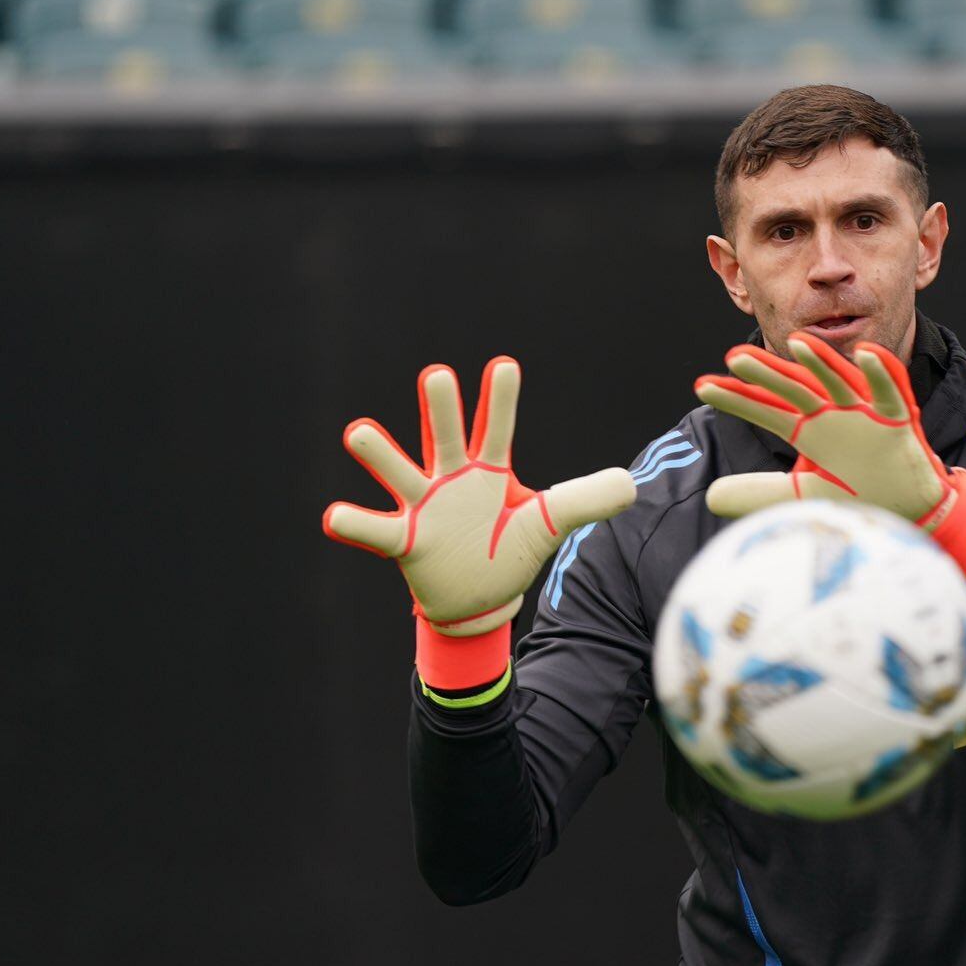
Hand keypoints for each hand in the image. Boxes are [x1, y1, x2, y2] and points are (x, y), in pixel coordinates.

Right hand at [323, 356, 635, 636]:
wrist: (480, 600)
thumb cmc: (510, 549)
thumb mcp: (551, 523)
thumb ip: (585, 500)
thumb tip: (631, 484)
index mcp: (489, 470)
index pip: (496, 428)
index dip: (500, 400)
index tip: (504, 365)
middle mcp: (452, 479)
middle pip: (446, 436)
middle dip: (440, 407)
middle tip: (436, 374)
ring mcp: (425, 507)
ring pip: (400, 473)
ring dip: (379, 454)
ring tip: (358, 433)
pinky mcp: (406, 540)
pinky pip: (376, 530)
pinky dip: (354, 523)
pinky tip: (333, 515)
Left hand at [695, 332, 965, 579]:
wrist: (909, 509)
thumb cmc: (857, 492)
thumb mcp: (804, 494)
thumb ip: (761, 491)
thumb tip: (711, 496)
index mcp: (809, 428)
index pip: (766, 408)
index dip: (737, 399)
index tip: (702, 387)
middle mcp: (832, 415)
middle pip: (795, 389)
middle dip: (768, 374)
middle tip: (734, 358)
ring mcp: (864, 414)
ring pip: (839, 382)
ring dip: (822, 361)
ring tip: (798, 342)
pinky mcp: (897, 422)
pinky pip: (890, 393)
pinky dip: (881, 372)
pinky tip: (865, 352)